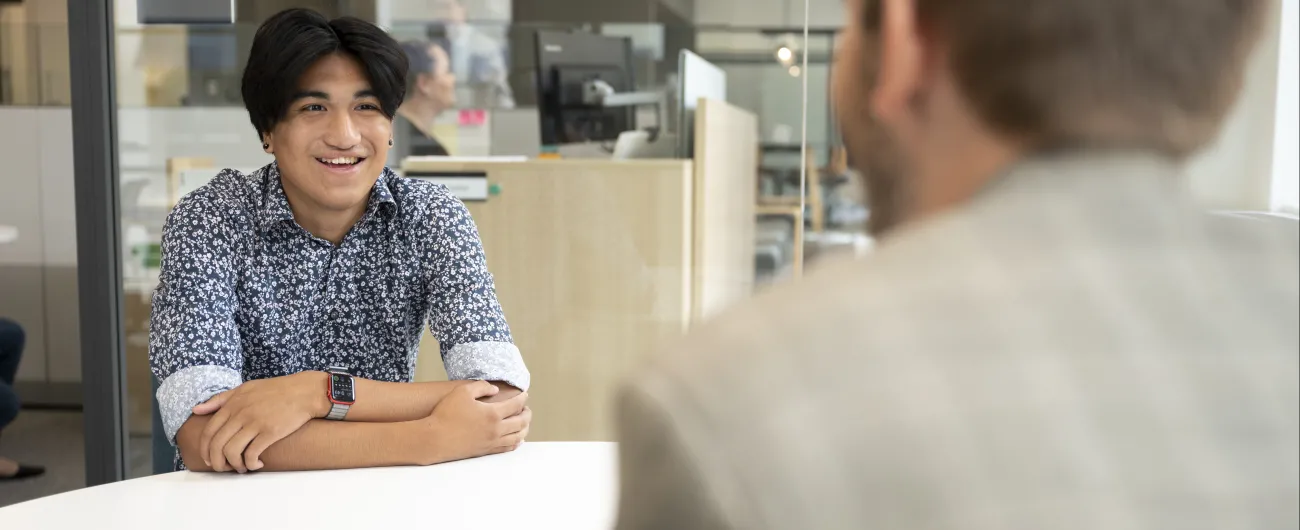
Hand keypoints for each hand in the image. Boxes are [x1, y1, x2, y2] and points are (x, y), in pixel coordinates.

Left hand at [192, 371, 327, 472]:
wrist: (304, 391)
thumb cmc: (275, 390)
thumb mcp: (245, 388)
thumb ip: (220, 399)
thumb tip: (196, 410)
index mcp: (232, 404)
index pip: (208, 432)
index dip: (205, 450)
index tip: (210, 459)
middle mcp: (240, 414)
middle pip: (217, 445)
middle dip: (216, 462)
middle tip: (223, 468)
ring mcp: (255, 423)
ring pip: (231, 452)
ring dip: (233, 466)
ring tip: (242, 468)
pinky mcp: (270, 432)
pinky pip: (251, 454)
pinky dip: (250, 464)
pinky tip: (257, 464)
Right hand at [417, 381, 530, 464]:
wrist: (435, 439)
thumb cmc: (446, 414)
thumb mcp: (462, 391)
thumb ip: (482, 386)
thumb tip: (496, 390)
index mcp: (493, 414)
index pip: (516, 405)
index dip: (523, 398)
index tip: (525, 394)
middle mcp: (496, 429)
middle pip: (521, 422)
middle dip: (527, 414)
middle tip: (527, 409)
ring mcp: (492, 442)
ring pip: (517, 437)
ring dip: (525, 429)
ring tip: (525, 423)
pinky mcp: (486, 451)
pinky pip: (507, 448)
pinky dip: (516, 442)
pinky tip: (517, 440)